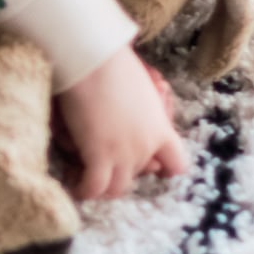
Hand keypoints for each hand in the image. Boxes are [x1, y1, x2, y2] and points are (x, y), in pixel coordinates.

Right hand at [54, 45, 185, 199]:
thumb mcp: (142, 89)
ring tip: (88, 183)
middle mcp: (146, 146)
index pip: (177, 164)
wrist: (95, 63)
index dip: (164, 169)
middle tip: (104, 166)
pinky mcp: (98, 156)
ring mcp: (123, 154)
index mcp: (161, 129)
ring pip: (117, 188)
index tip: (152, 168)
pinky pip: (94, 187)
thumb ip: (142, 110)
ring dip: (104, 188)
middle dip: (122, 172)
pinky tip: (75, 187)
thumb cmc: (115, 66)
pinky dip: (84, 190)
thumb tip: (130, 111)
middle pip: (138, 175)